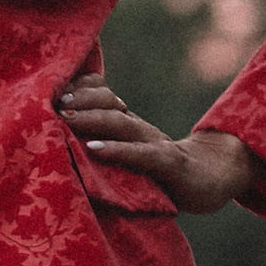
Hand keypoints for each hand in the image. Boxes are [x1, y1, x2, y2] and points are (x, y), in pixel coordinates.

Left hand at [56, 70, 257, 214]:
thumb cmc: (162, 171)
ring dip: (92, 119)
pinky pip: (140, 154)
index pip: (104, 95)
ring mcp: (155, 144)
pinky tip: (93, 149)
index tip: (51, 89)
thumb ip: (105, 143)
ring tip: (67, 118)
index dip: (81, 88)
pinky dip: (116, 150)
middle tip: (53, 101)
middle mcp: (140, 128)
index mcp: (129, 124)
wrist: (213, 177)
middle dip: (81, 99)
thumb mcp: (131, 152)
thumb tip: (63, 139)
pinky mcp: (169, 164)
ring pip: (122, 123)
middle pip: (110, 103)